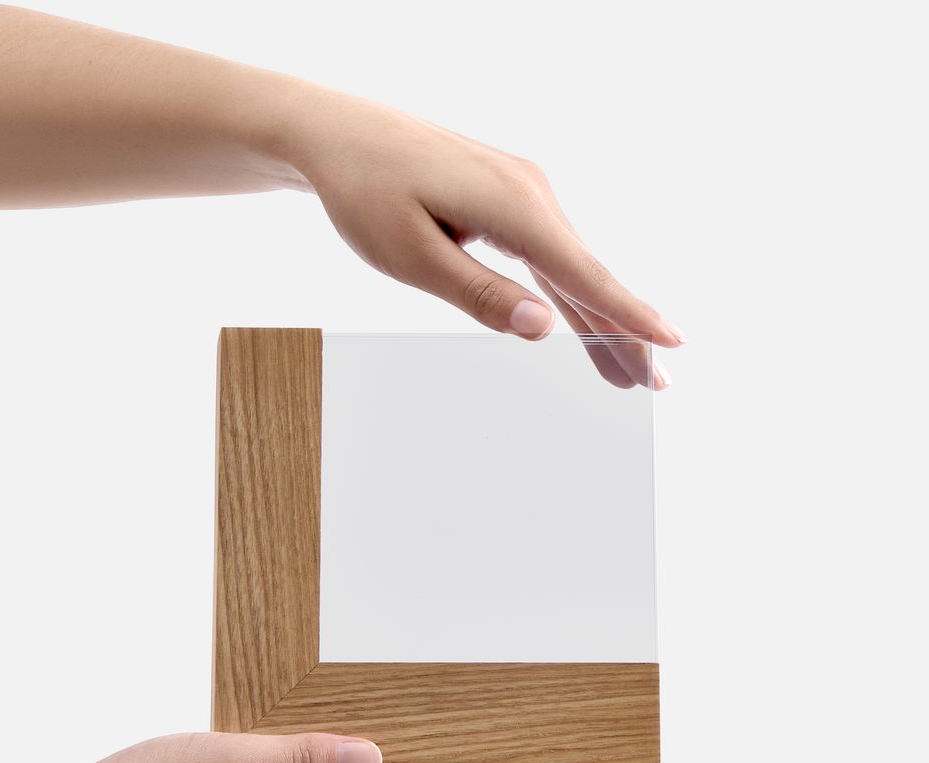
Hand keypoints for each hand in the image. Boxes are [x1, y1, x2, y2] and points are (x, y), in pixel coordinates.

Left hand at [287, 89, 684, 388]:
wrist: (339, 135)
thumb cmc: (366, 192)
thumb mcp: (414, 255)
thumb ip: (480, 294)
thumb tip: (543, 327)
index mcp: (512, 206)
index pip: (582, 273)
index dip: (629, 314)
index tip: (669, 344)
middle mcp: (529, 193)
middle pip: (587, 275)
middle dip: (624, 330)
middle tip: (655, 381)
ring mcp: (521, 192)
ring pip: (571, 268)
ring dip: (599, 318)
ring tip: (624, 369)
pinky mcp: (506, 198)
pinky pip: (548, 254)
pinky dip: (568, 291)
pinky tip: (581, 319)